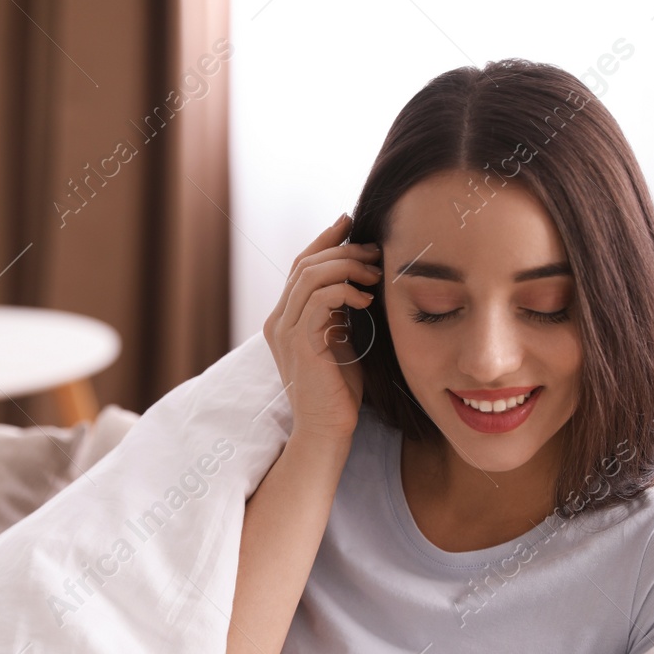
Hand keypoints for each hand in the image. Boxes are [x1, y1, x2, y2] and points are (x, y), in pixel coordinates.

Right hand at [262, 214, 379, 440]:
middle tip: (375, 250)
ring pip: (311, 275)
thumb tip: (360, 279)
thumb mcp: (340, 341)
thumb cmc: (339, 392)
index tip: (351, 222)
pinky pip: (320, 298)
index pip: (301, 266)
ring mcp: (285, 330)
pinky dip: (346, 289)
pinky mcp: (299, 342)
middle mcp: (278, 321)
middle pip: (305, 264)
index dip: (325, 240)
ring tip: (375, 274)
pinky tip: (367, 298)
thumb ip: (340, 311)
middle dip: (343, 249)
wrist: (326, 430)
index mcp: (285, 319)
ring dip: (347, 266)